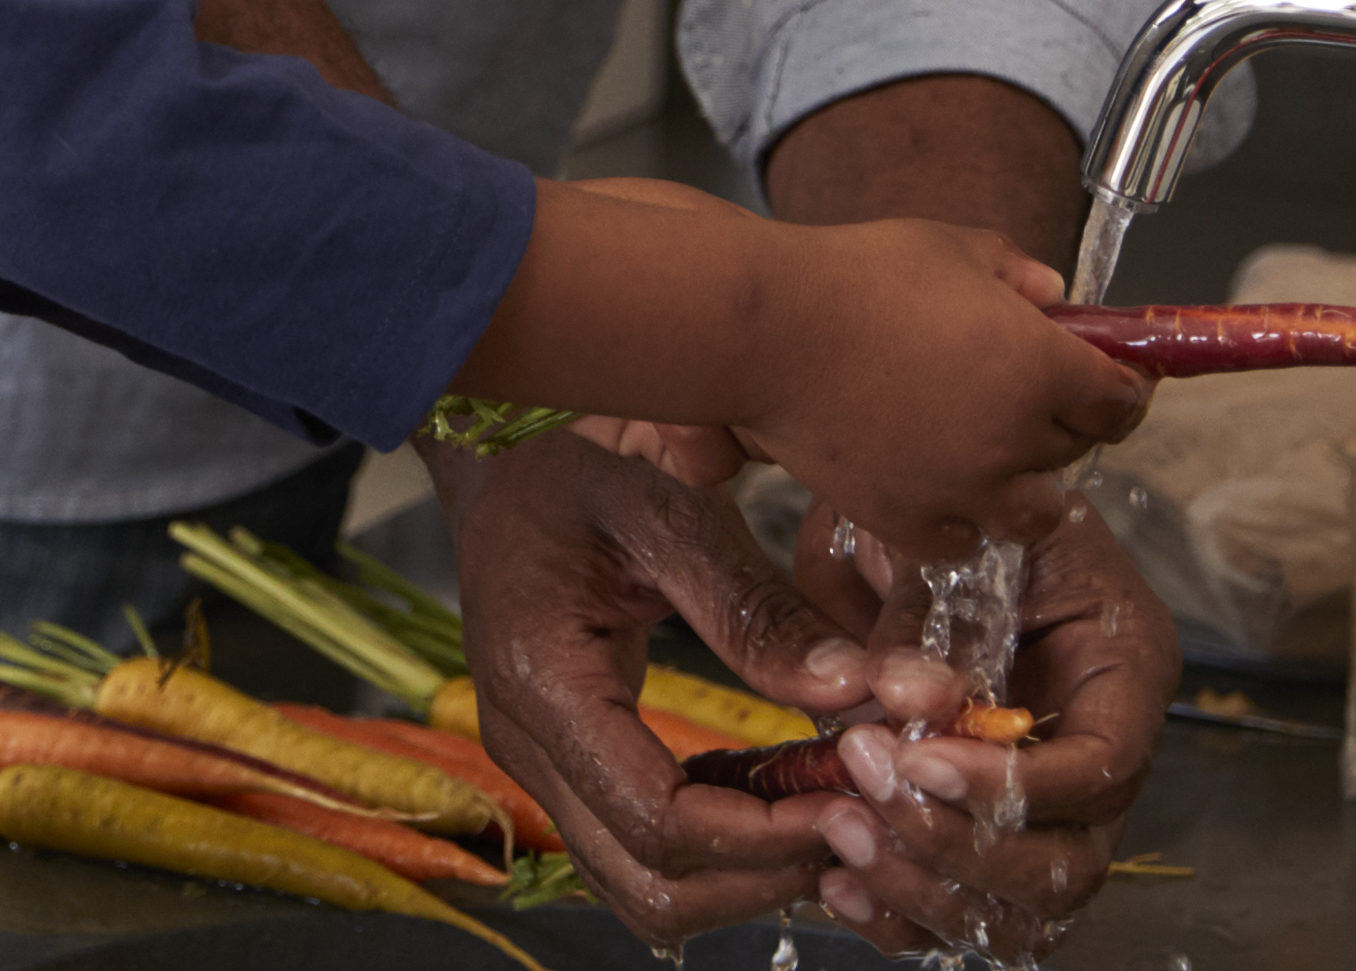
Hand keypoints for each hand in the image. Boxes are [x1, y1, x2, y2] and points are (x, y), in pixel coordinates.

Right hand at [436, 427, 870, 946]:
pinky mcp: (564, 768)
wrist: (495, 463)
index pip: (658, 821)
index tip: (855, 802)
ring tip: (830, 816)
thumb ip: (750, 605)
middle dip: (766, 875)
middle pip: (651, 886)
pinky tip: (782, 802)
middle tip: (860, 825)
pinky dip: (721, 855)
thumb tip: (854, 688)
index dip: (766, 835)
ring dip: (747, 877)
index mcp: (538, 679)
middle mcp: (525, 743)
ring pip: (645, 891)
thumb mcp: (662, 509)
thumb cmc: (572, 470)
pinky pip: (641, 854)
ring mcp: (539, 764)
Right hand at [740, 219, 1150, 560]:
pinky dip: (959, 518)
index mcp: (1041, 367)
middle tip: (1026, 394)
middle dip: (1061, 421)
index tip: (1108, 379)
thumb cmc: (852, 275)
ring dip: (1025, 484)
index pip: (1122, 400)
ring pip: (1033, 509)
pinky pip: (961, 539)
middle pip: (1076, 450)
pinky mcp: (909, 520)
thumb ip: (1017, 270)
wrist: (764, 329)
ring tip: (992, 455)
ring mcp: (963, 488)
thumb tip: (1055, 296)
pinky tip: (936, 483)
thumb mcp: (951, 245)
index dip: (1120, 387)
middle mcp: (1015, 437)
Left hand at [783, 494, 1177, 957]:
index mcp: (1121, 662)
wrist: (913, 508)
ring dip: (926, 886)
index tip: (917, 758)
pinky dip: (903, 910)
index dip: (1013, 783)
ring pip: (1022, 908)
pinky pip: (964, 906)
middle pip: (1070, 860)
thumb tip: (905, 696)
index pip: (1103, 766)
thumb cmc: (943, 509)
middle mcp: (1097, 747)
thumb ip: (925, 618)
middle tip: (861, 781)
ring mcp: (1048, 801)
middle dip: (961, 843)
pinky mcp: (986, 826)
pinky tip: (840, 882)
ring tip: (840, 833)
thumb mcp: (938, 533)